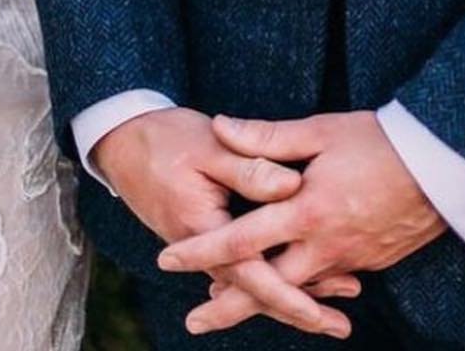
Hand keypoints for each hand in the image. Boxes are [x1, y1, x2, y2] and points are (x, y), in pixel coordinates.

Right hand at [95, 107, 360, 337]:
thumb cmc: (167, 139)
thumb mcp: (210, 146)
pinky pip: (243, 264)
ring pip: (252, 278)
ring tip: (335, 304)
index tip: (320, 316)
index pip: (252, 275)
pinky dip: (273, 271)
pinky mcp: (207, 236)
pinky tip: (301, 272)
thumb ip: (251, 167)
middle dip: (299, 307)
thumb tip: (293, 187)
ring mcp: (204, 245)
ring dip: (292, 291)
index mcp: (206, 229)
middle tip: (341, 325)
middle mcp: (204, 247)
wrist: (123, 140)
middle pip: (256, 289)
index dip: (289, 296)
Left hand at [157, 112, 447, 335]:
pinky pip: (328, 281)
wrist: (444, 166)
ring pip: (298, 290)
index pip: (242, 239)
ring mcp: (349, 259)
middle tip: (194, 322)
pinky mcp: (370, 262)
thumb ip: (268, 136)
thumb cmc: (379, 140)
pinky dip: (305, 288)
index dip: (202, 251)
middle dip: (228, 307)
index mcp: (305, 211)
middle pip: (267, 286)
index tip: (167, 260)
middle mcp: (323, 245)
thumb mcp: (321, 130)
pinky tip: (293, 286)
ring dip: (266, 300)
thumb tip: (220, 126)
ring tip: (233, 306)